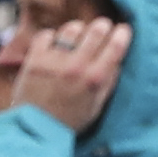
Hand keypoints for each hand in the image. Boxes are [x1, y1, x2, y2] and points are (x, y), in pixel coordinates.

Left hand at [3, 17, 130, 133]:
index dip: (122, 33)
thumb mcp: (97, 105)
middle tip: (100, 29)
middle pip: (96, 30)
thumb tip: (118, 56)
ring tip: (76, 36)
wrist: (35, 130)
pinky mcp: (34, 60)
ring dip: (77, 29)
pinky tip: (53, 44)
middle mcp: (77, 67)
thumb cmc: (69, 120)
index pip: (116, 45)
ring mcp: (54, 62)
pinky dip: (51, 36)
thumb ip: (109, 81)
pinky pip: (46, 35)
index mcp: (96, 78)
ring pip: (72, 28)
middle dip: (102, 26)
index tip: (122, 30)